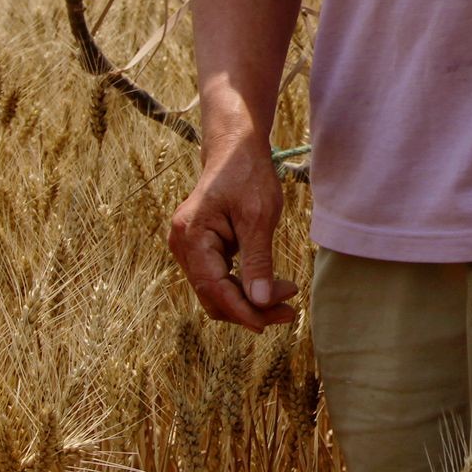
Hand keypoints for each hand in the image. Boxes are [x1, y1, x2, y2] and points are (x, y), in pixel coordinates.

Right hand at [167, 140, 298, 331]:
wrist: (235, 148)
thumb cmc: (247, 174)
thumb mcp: (259, 216)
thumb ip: (258, 260)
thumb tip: (260, 302)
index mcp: (191, 236)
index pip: (214, 288)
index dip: (242, 311)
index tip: (269, 323)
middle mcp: (182, 245)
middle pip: (213, 295)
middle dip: (250, 307)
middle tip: (289, 310)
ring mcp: (188, 248)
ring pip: (216, 290)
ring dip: (249, 299)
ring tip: (286, 295)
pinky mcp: (200, 248)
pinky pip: (218, 278)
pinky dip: (243, 285)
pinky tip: (270, 285)